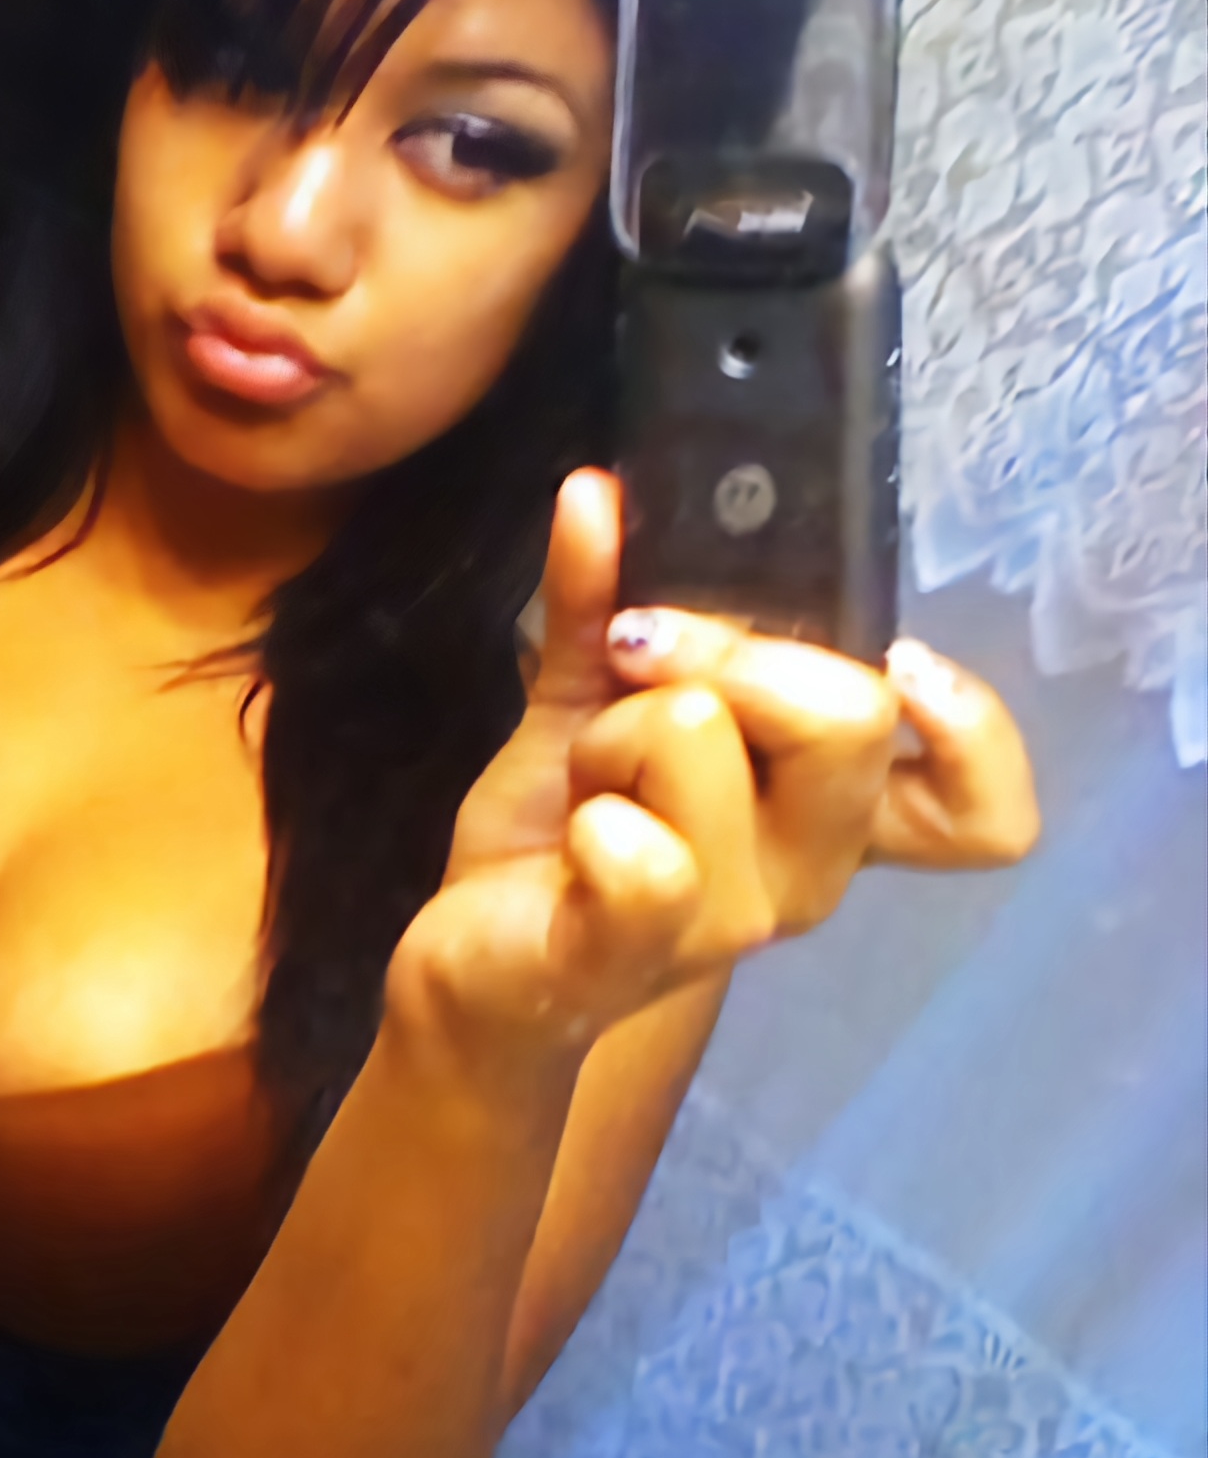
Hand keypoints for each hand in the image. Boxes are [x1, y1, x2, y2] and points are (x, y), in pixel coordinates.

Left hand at [390, 470, 1038, 1061]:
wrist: (472, 967)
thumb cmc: (555, 843)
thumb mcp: (588, 705)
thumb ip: (603, 602)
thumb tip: (597, 489)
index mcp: (823, 811)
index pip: (984, 811)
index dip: (975, 727)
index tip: (901, 660)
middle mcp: (804, 870)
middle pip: (848, 716)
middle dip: (726, 654)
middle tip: (641, 673)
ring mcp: (728, 921)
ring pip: (703, 738)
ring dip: (613, 732)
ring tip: (589, 780)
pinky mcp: (632, 953)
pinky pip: (641, 852)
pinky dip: (590, 813)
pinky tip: (571, 838)